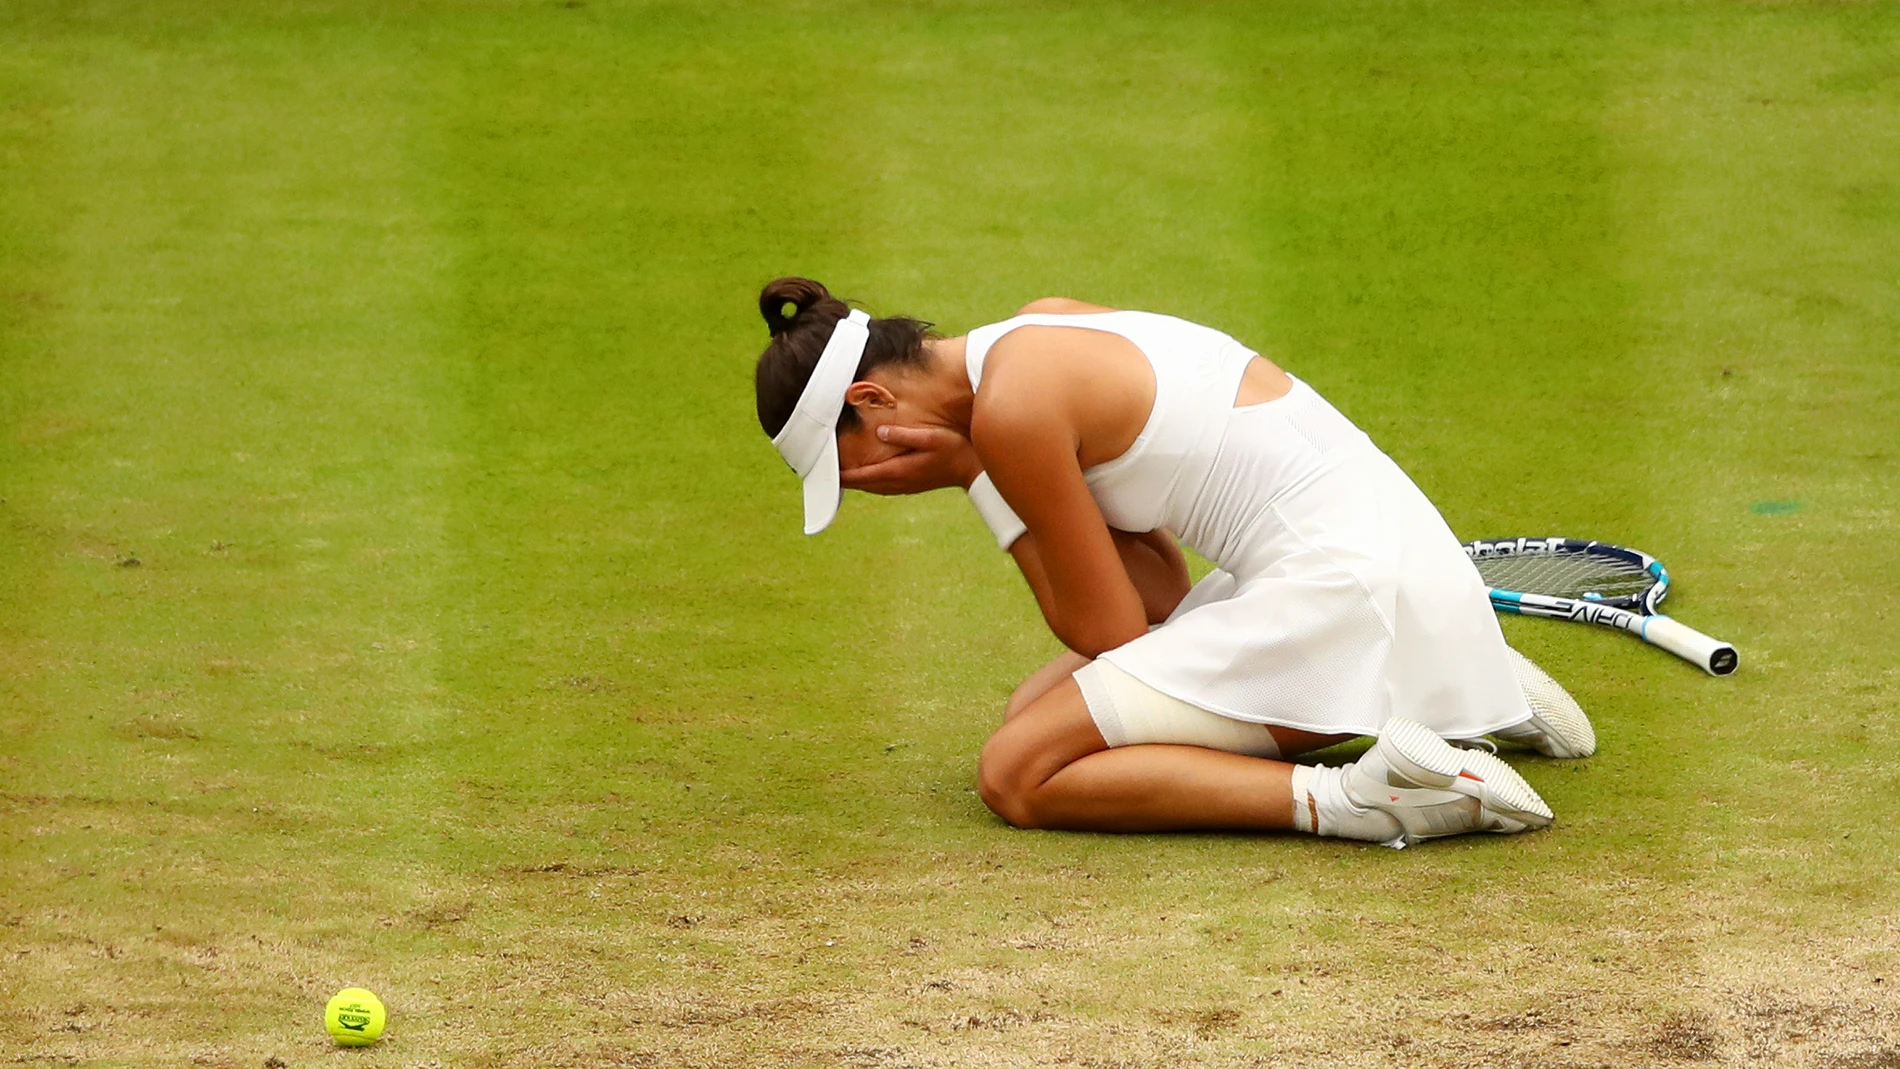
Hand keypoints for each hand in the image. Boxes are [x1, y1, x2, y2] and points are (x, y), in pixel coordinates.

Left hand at [839, 424, 980, 495]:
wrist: (973, 470)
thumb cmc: (954, 450)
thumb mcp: (931, 438)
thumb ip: (904, 435)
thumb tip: (879, 432)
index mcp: (901, 471)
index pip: (865, 475)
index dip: (845, 475)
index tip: (827, 472)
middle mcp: (900, 482)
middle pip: (865, 484)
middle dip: (846, 480)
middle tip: (827, 474)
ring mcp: (906, 486)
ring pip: (873, 487)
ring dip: (858, 482)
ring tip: (842, 476)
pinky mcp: (911, 485)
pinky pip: (883, 487)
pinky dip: (870, 483)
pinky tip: (868, 477)